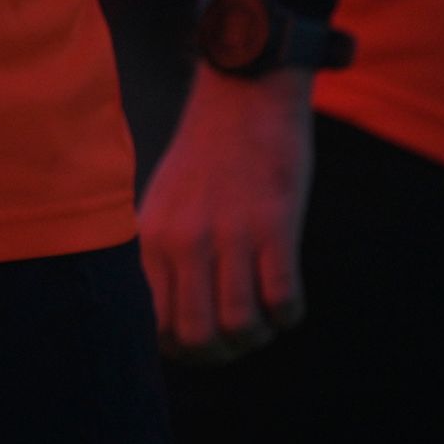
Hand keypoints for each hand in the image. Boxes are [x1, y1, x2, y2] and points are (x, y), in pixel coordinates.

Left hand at [140, 67, 314, 360]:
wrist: (245, 89)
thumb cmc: (208, 154)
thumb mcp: (165, 204)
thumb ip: (163, 258)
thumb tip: (171, 325)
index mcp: (154, 238)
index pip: (155, 326)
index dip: (183, 350)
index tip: (205, 339)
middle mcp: (186, 239)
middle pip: (197, 337)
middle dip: (224, 354)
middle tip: (241, 337)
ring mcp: (230, 231)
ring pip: (240, 325)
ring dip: (259, 336)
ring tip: (266, 319)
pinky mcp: (275, 221)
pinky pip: (282, 297)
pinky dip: (289, 314)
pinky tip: (289, 300)